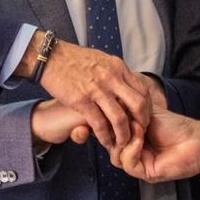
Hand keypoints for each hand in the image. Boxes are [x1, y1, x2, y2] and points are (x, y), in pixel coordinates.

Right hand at [36, 38, 154, 149]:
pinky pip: (99, 124)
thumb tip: (126, 85)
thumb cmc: (75, 59)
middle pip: (138, 105)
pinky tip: (105, 141)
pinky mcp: (81, 101)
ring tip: (122, 143)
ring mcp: (97, 90)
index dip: (147, 108)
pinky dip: (104, 136)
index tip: (144, 119)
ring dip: (123, 135)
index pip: (143, 90)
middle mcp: (111, 78)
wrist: (51, 56)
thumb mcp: (102, 60)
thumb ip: (115, 73)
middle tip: (138, 133)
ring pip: (120, 118)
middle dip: (141, 123)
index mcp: (118, 68)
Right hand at [112, 108, 199, 181]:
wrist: (196, 139)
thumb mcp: (145, 113)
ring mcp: (139, 163)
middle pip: (109, 147)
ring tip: (137, 127)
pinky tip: (140, 139)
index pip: (108, 135)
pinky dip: (131, 150)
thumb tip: (108, 107)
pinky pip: (128, 164)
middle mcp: (132, 152)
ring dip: (124, 140)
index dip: (104, 125)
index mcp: (130, 139)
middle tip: (123, 118)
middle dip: (113, 132)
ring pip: (116, 158)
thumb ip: (127, 111)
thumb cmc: (174, 126)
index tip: (107, 113)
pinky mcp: (146, 172)